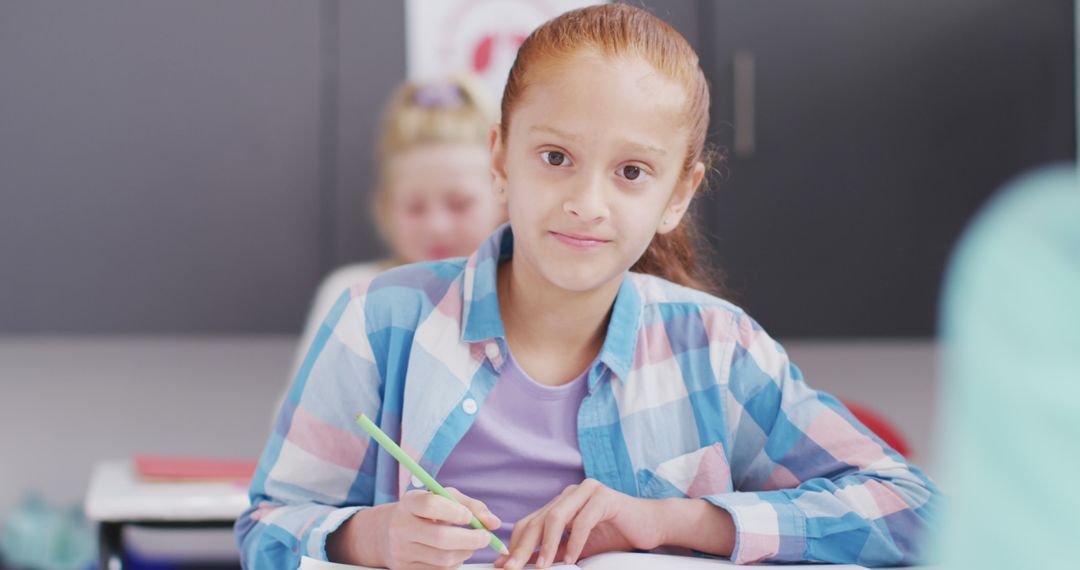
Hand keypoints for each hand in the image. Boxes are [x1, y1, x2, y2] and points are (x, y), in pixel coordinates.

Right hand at [331, 488, 500, 569]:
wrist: (389, 532)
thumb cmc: (425, 511)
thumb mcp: (445, 498)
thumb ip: (472, 506)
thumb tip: (494, 523)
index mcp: (409, 503)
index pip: (431, 506)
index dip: (455, 512)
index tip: (469, 517)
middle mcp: (401, 527)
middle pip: (440, 538)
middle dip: (470, 539)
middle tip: (485, 537)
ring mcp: (402, 551)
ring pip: (443, 558)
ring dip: (465, 553)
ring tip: (470, 544)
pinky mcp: (405, 569)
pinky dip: (454, 563)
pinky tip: (454, 553)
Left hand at [494, 479, 664, 569]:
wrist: (650, 525)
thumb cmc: (615, 535)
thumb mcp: (577, 548)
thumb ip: (553, 553)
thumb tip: (521, 562)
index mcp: (561, 502)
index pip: (530, 522)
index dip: (516, 544)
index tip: (506, 566)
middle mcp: (571, 492)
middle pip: (539, 519)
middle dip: (524, 546)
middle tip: (513, 568)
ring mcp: (587, 491)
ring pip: (557, 516)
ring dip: (547, 544)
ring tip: (542, 566)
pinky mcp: (605, 497)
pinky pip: (583, 520)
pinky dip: (575, 541)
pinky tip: (572, 558)